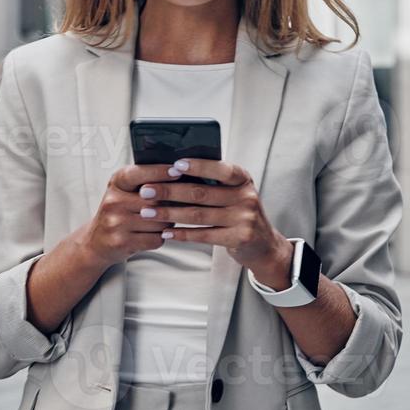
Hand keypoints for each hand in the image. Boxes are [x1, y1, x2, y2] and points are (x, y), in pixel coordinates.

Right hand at [74, 163, 183, 269]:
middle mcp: (113, 201)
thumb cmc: (116, 213)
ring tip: (160, 222)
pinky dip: (159, 238)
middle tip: (174, 205)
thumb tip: (177, 174)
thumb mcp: (123, 191)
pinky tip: (152, 234)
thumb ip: (144, 182)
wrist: (95, 242)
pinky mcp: (121, 242)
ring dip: (166, 224)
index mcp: (116, 184)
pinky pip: (155, 239)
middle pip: (155, 200)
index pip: (139, 173)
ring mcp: (116, 223)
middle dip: (170, 204)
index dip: (159, 172)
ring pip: (159, 222)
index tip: (177, 171)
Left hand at [140, 158, 291, 275]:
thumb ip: (213, 182)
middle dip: (169, 191)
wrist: (263, 244)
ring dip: (169, 213)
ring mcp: (244, 218)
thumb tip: (174, 171)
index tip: (173, 165)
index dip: (197, 166)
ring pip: (198, 215)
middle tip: (146, 191)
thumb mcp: (234, 192)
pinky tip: (166, 232)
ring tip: (148, 212)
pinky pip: (203, 235)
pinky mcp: (238, 238)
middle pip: (201, 192)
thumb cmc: (239, 212)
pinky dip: (182, 234)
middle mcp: (246, 196)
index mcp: (243, 179)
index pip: (219, 168)